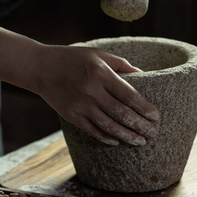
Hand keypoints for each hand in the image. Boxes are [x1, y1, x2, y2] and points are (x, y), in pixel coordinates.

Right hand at [30, 43, 159, 145]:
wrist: (40, 68)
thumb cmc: (73, 59)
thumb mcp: (98, 55)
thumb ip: (121, 65)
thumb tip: (142, 77)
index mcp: (100, 73)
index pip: (129, 95)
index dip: (145, 108)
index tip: (156, 117)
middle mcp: (91, 91)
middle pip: (122, 114)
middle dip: (140, 126)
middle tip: (153, 133)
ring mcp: (81, 106)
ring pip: (109, 126)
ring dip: (127, 136)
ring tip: (140, 141)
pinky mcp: (72, 116)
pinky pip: (93, 131)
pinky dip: (107, 138)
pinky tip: (118, 141)